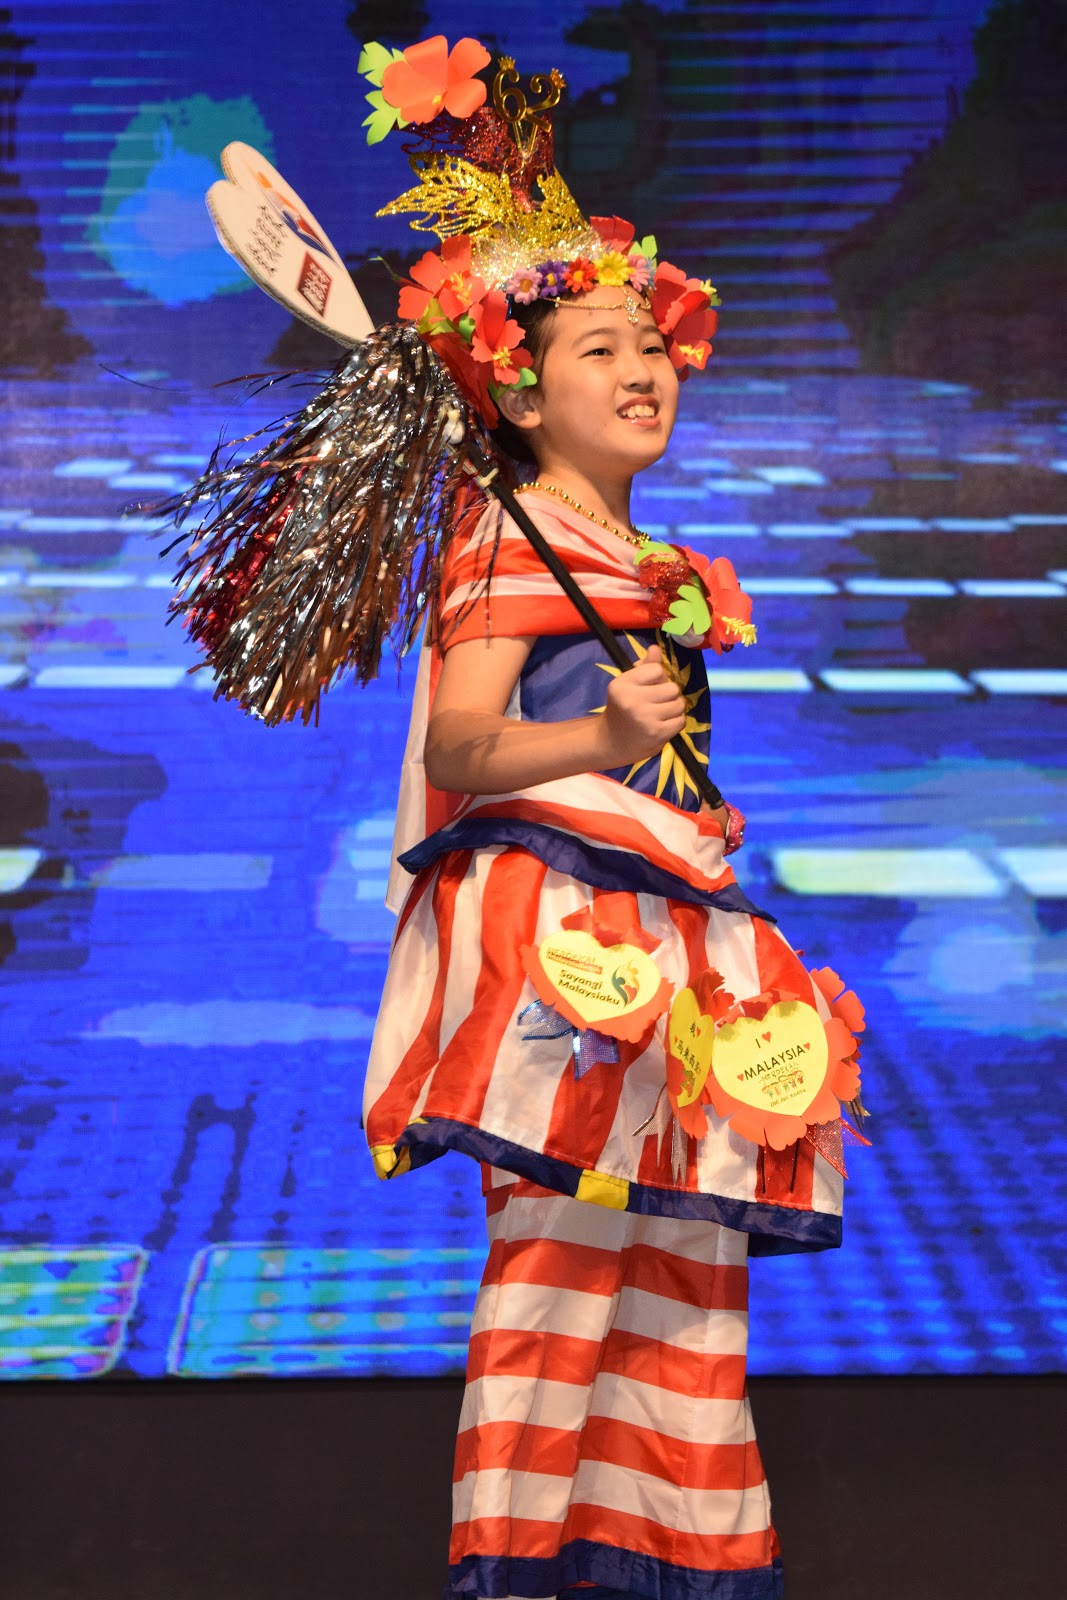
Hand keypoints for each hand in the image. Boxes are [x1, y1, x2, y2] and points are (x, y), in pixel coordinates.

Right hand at [596, 644, 685, 766]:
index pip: (657, 669)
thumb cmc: (622, 708)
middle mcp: (632, 700)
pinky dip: (675, 722)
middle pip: (672, 688)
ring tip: (660, 713)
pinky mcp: (657, 734)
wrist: (612, 742)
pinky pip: (681, 721)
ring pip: (679, 704)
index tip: (648, 687)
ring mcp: (645, 718)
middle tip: (657, 702)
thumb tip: (655, 649)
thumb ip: (644, 667)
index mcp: (622, 684)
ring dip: (674, 708)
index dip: (658, 678)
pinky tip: (662, 725)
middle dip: (669, 694)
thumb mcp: (627, 684)